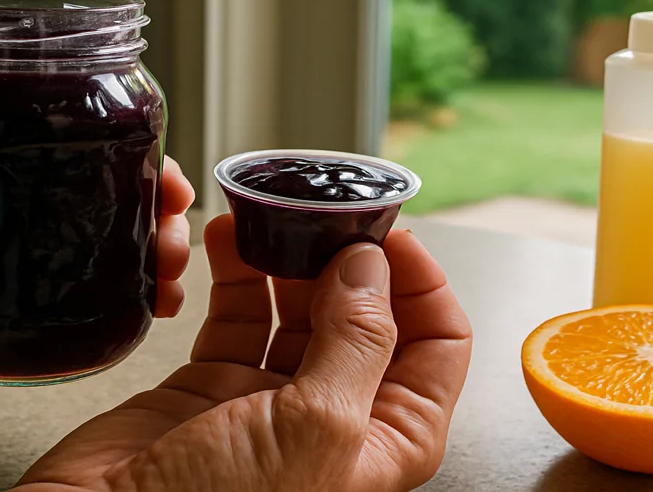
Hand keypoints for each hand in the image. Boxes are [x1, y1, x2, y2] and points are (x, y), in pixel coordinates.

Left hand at [0, 153, 194, 338]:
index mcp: (0, 155)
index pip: (86, 145)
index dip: (141, 158)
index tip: (170, 178)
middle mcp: (23, 200)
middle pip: (114, 201)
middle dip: (159, 219)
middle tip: (171, 244)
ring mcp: (19, 251)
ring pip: (105, 251)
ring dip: (149, 265)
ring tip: (169, 288)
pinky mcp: (6, 301)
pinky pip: (71, 303)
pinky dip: (114, 308)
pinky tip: (140, 318)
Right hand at [15, 215, 473, 491]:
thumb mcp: (316, 428)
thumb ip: (356, 341)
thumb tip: (373, 267)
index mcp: (387, 440)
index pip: (437, 346)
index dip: (421, 283)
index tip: (389, 234)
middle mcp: (337, 419)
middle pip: (367, 317)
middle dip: (350, 260)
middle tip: (327, 212)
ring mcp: (274, 400)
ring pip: (300, 308)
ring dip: (291, 258)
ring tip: (277, 217)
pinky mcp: (215, 385)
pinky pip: (240, 314)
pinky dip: (237, 273)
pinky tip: (230, 239)